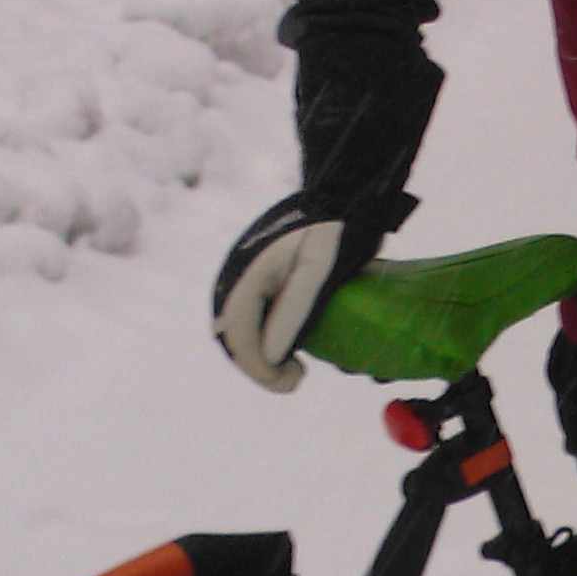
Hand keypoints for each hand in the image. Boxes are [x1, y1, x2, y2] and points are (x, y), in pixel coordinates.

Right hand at [211, 194, 386, 393]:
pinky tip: (290, 347)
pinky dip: (266, 340)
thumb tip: (271, 356)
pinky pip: (253, 317)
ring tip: (293, 367)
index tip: (292, 380)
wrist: (344, 195)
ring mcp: (247, 276)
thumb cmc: (336, 230)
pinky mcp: (260, 278)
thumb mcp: (320, 269)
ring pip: (240, 329)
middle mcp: (238, 275)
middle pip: (232, 335)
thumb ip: (294, 310)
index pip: (238, 334)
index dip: (259, 367)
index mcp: (247, 273)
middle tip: (295, 377)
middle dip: (258, 365)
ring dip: (261, 355)